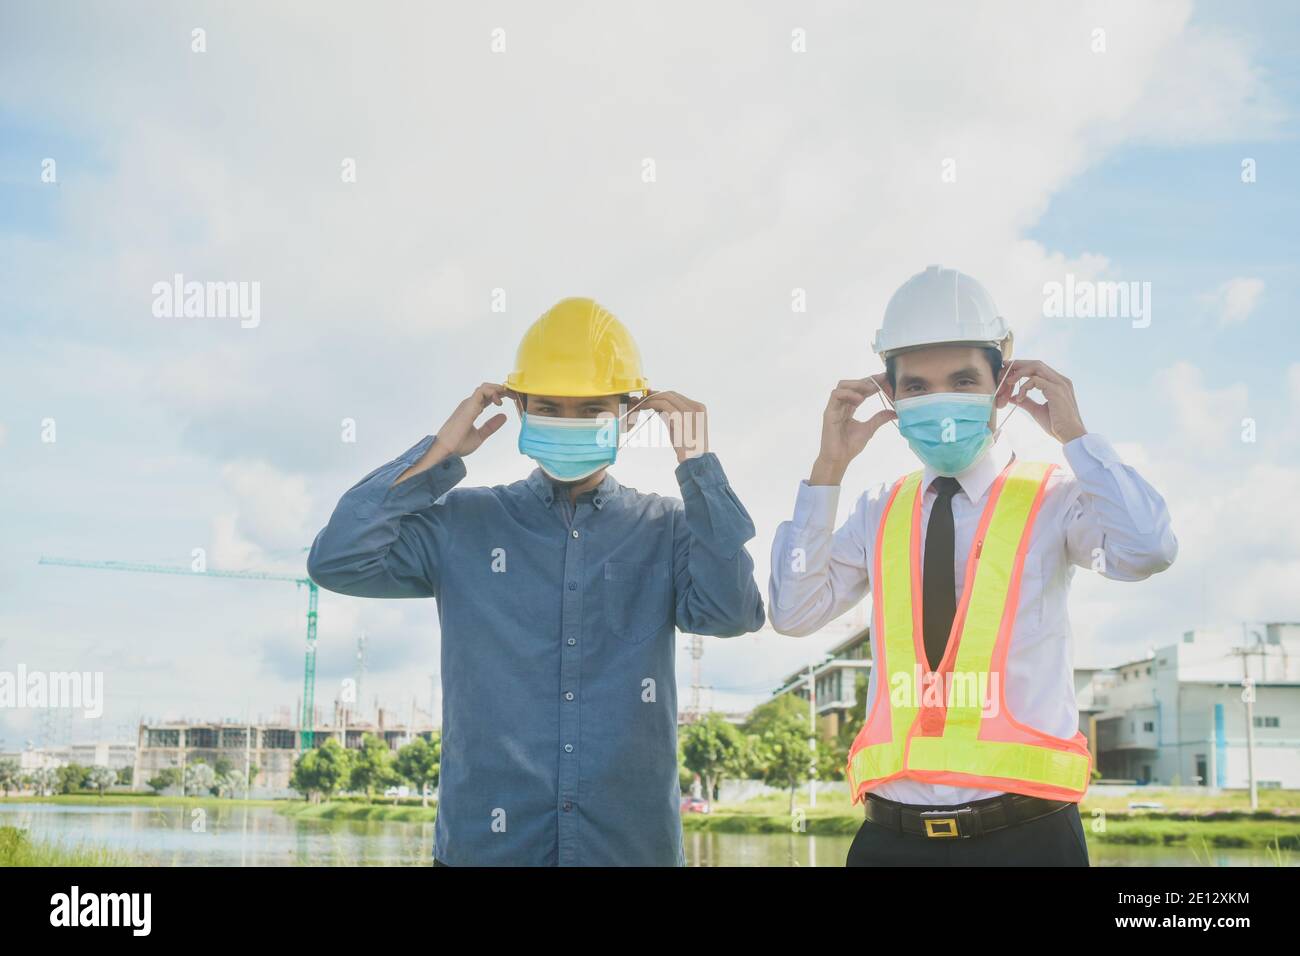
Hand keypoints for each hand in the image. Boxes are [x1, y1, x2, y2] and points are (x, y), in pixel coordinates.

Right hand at [393, 383, 508, 484]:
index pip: (487, 396)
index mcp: (472, 409)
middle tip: (514, 395)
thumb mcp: (480, 435)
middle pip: (487, 389)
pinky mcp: (469, 405)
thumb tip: (503, 417)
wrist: (447, 449)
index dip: (500, 395)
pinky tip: (499, 401)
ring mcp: (469, 403)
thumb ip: (491, 426)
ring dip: (498, 389)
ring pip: (485, 387)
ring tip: (508, 395)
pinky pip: (482, 391)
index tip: (512, 398)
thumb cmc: (458, 444)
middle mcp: (470, 404)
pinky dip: (492, 392)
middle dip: (502, 389)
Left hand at [637, 390, 707, 463]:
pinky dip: (651, 403)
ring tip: (640, 403)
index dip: (662, 395)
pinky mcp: (680, 417)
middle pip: (671, 394)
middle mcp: (696, 406)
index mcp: (699, 408)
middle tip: (643, 398)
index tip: (650, 397)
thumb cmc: (688, 448)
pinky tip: (643, 407)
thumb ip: (674, 416)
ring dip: (651, 398)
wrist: (694, 460)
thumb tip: (659, 408)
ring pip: (666, 397)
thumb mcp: (682, 428)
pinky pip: (663, 405)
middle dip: (655, 395)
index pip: (677, 396)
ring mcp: (689, 411)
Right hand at [810, 376, 896, 484]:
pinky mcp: (829, 412)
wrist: (839, 459)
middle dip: (866, 380)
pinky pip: (836, 395)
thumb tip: (894, 412)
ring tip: (870, 389)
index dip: (872, 383)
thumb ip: (879, 418)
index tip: (885, 379)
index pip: (860, 390)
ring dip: (857, 384)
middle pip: (851, 384)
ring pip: (842, 386)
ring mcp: (834, 408)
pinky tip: (859, 399)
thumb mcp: (869, 429)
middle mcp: (840, 405)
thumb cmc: (850, 446)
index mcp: (848, 408)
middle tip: (881, 380)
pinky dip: (848, 394)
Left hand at [995, 360, 1086, 443]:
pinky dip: (1024, 387)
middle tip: (1005, 367)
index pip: (1039, 368)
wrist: (1070, 435)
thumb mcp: (1037, 410)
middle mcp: (1060, 380)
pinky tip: (1020, 398)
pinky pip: (1035, 380)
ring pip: (1036, 367)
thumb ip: (1026, 402)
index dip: (1023, 367)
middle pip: (1037, 364)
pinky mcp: (1056, 390)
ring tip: (1009, 381)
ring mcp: (1059, 383)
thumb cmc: (1056, 425)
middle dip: (1019, 364)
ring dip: (1020, 372)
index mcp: (1058, 383)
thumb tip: (1012, 397)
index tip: (1009, 370)